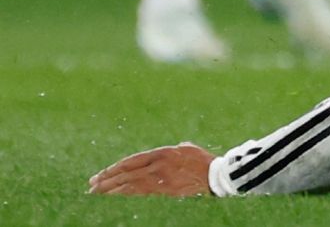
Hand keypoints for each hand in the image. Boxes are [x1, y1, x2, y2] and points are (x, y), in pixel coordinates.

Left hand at [88, 143, 215, 196]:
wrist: (218, 176)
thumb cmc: (204, 161)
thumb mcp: (187, 149)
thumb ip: (172, 150)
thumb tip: (164, 154)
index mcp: (163, 152)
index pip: (130, 162)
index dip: (112, 169)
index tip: (99, 176)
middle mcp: (159, 165)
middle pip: (125, 174)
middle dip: (106, 181)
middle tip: (91, 187)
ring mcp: (161, 179)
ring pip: (129, 186)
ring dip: (110, 191)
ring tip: (96, 196)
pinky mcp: (165, 192)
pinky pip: (140, 195)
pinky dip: (124, 198)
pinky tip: (114, 201)